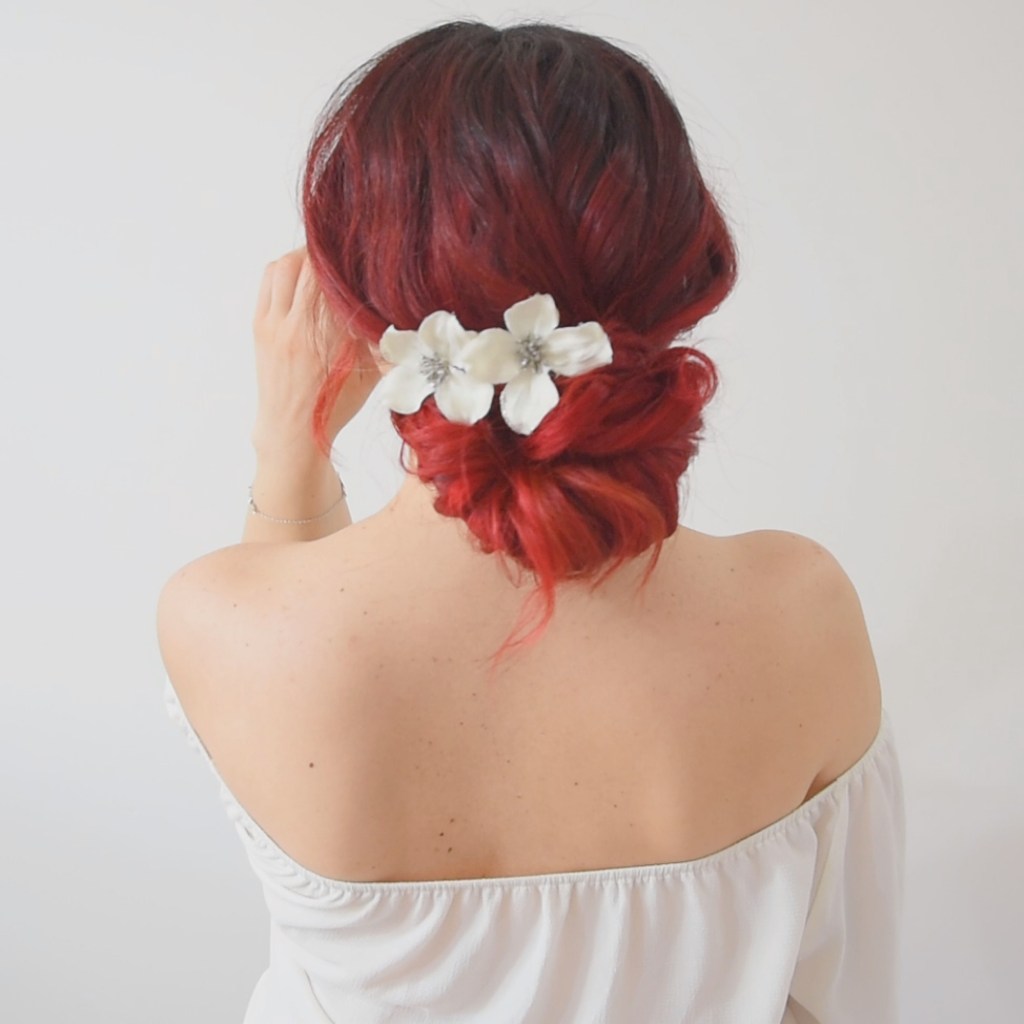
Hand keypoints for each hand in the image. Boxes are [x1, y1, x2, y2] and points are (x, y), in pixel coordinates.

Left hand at [250, 246, 381, 456]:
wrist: (292, 432)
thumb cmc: (334, 406)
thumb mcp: (371, 375)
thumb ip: (387, 343)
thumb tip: (411, 313)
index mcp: (325, 337)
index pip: (334, 278)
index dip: (349, 261)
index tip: (364, 257)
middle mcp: (294, 326)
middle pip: (306, 264)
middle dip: (326, 254)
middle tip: (345, 256)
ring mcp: (273, 324)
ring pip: (282, 267)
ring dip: (302, 258)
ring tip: (323, 265)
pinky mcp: (259, 326)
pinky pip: (268, 282)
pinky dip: (285, 271)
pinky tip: (302, 278)